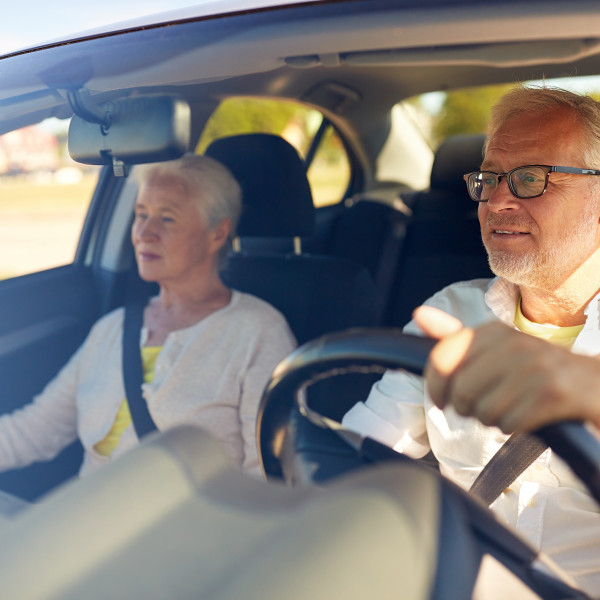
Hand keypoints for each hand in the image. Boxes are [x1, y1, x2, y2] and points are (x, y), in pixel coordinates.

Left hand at [412, 305, 599, 432]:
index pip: (442, 357)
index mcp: (494, 331)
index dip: (435, 385)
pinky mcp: (555, 394)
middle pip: (460, 390)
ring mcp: (537, 367)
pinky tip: (527, 416)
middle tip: (482, 407)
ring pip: (483, 411)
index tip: (441, 399)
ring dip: (492, 419)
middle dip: (466, 408)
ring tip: (509, 408)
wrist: (595, 383)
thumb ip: (456, 337)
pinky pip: (510, 424)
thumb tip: (419, 314)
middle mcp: (514, 343)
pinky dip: (513, 427)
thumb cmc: (536, 370)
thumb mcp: (496, 348)